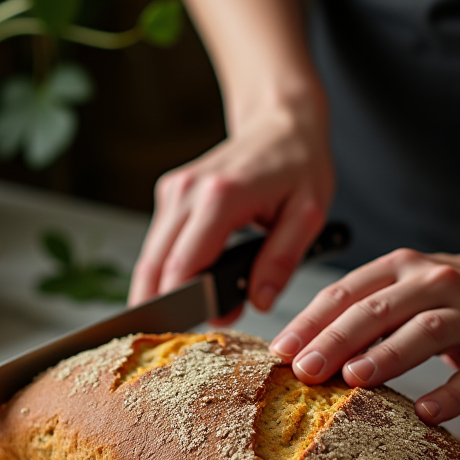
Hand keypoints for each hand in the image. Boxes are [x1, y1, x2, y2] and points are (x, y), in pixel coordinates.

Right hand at [129, 96, 334, 314]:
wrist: (281, 123)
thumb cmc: (299, 165)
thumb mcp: (308, 214)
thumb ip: (282, 260)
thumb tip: (259, 301)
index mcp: (221, 196)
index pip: (184, 264)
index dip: (185, 305)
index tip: (197, 332)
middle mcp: (187, 191)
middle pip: (155, 265)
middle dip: (166, 307)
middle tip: (186, 336)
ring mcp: (174, 191)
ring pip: (151, 257)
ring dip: (165, 290)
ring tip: (196, 312)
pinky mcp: (170, 195)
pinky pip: (160, 244)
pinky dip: (169, 269)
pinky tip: (192, 284)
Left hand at [269, 244, 459, 423]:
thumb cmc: (455, 293)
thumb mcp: (407, 284)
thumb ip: (362, 308)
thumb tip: (300, 348)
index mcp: (403, 267)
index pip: (348, 292)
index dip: (311, 321)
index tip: (281, 351)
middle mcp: (437, 284)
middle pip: (379, 310)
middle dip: (337, 340)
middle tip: (305, 370)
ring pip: (426, 332)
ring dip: (387, 355)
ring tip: (354, 379)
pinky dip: (451, 393)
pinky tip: (426, 411)